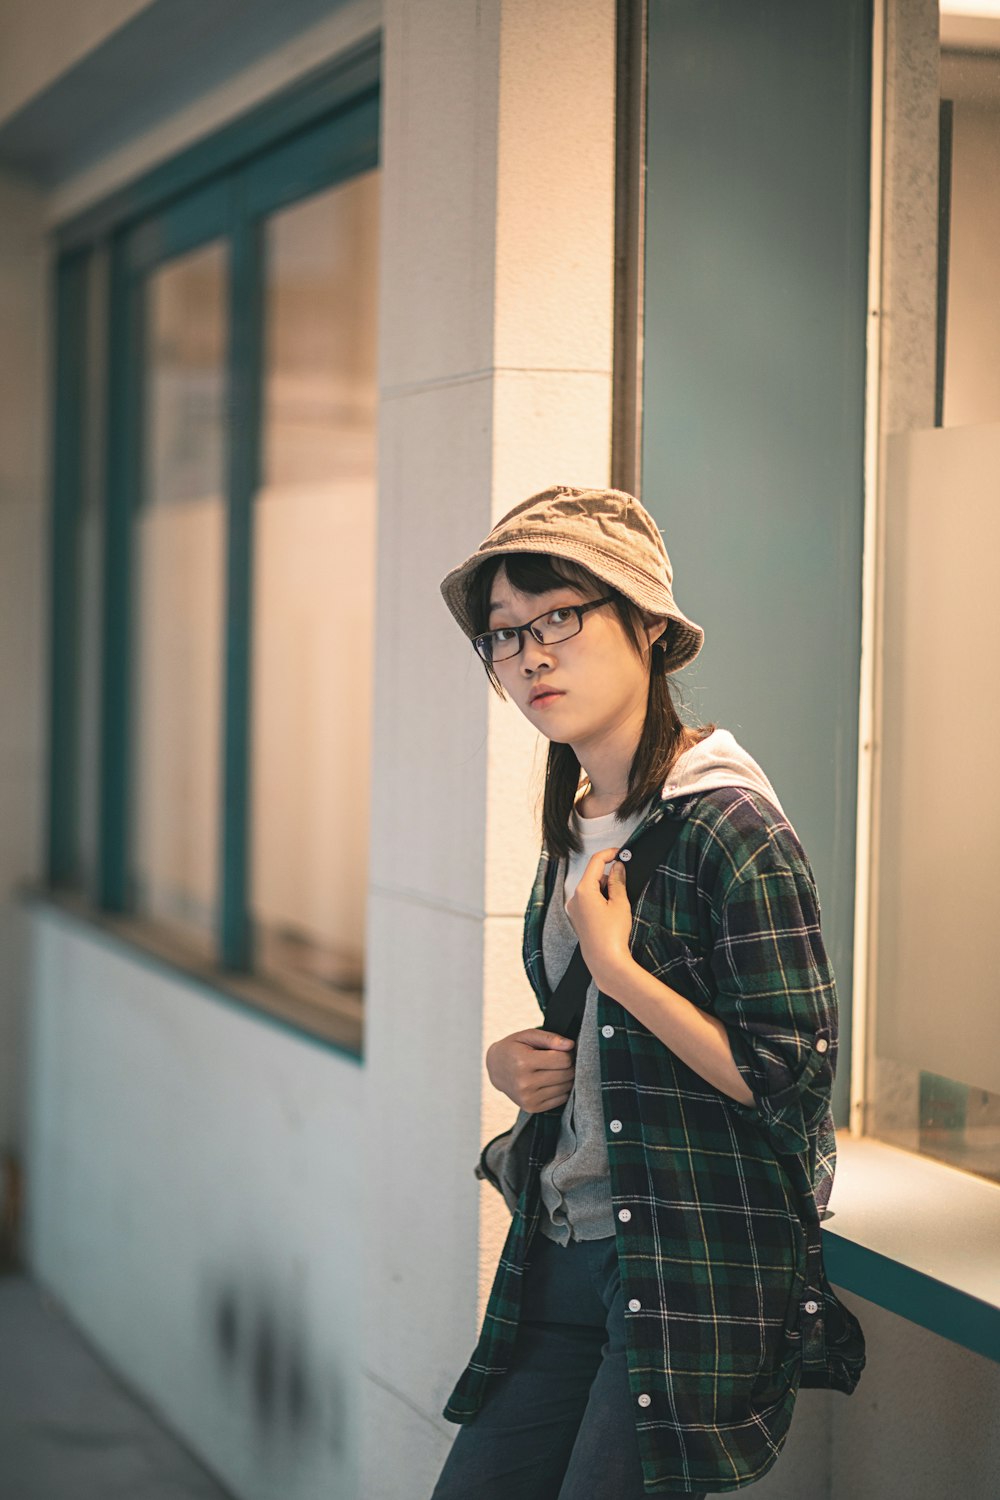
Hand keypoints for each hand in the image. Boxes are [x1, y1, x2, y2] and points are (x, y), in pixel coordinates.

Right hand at [486, 1029, 575, 1112]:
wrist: (496, 1069)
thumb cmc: (514, 1048)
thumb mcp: (528, 1035)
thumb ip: (550, 1038)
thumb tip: (571, 1045)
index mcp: (523, 1062)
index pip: (563, 1060)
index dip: (567, 1053)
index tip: (560, 1050)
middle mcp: (525, 1083)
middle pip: (566, 1074)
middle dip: (569, 1065)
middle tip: (560, 1059)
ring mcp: (528, 1098)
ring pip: (566, 1087)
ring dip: (567, 1078)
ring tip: (555, 1069)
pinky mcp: (532, 1108)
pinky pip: (561, 1099)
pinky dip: (562, 1089)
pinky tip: (552, 1081)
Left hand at [564, 846, 636, 994]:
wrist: (605, 961)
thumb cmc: (612, 935)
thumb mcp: (620, 903)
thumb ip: (618, 881)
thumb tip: (618, 867)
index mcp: (583, 890)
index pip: (595, 862)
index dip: (609, 854)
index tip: (621, 853)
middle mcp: (574, 898)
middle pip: (593, 876)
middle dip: (610, 877)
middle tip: (625, 887)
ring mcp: (574, 910)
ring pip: (592, 889)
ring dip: (605, 890)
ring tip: (618, 907)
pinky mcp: (578, 919)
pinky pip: (589, 901)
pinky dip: (600, 901)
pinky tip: (611, 914)